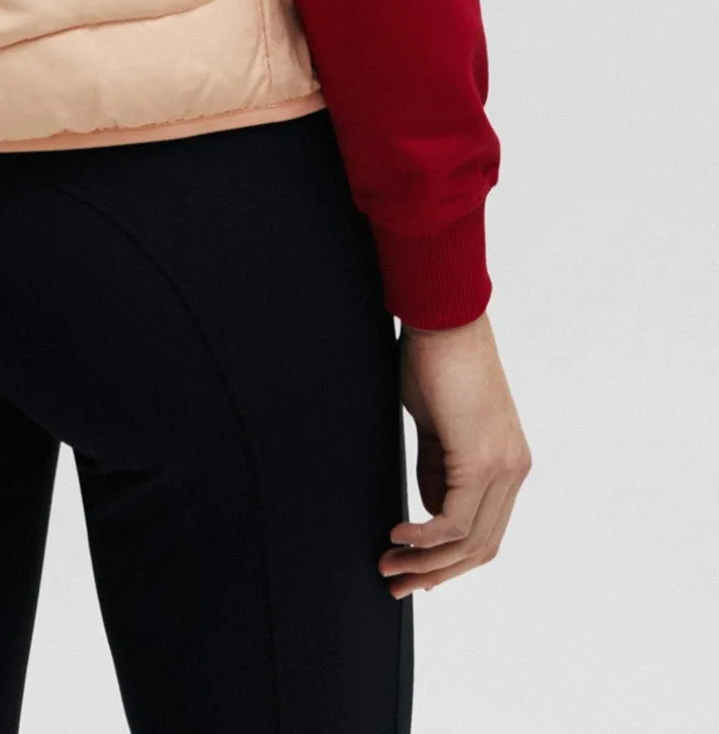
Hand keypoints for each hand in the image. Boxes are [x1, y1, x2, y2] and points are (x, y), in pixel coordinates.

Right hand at [378, 308, 530, 597]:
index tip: (414, 572)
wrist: (443, 319)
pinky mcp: (482, 460)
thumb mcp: (437, 429)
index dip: (449, 560)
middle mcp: (513, 469)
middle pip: (481, 546)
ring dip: (425, 560)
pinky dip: (423, 535)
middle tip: (396, 582)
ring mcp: (503, 467)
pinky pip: (453, 518)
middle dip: (435, 572)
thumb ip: (439, 470)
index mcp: (507, 463)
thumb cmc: (435, 361)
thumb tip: (430, 510)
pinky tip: (397, 534)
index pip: (484, 531)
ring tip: (388, 564)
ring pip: (468, 540)